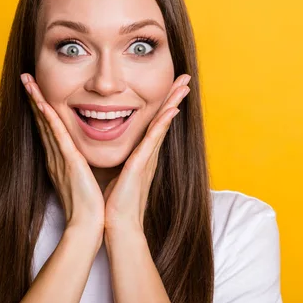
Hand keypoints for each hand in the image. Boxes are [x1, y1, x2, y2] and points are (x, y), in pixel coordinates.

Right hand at [21, 73, 104, 232]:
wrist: (88, 224)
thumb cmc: (89, 205)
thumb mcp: (84, 178)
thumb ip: (82, 164)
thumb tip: (85, 155)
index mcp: (60, 159)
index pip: (49, 128)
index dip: (41, 108)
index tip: (36, 90)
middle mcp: (55, 155)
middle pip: (42, 120)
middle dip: (33, 98)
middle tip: (25, 78)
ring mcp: (59, 156)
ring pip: (45, 121)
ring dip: (36, 99)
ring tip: (27, 80)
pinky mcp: (67, 160)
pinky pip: (55, 133)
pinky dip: (47, 116)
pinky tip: (41, 101)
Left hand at [102, 74, 190, 233]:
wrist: (117, 225)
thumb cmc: (115, 202)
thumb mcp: (118, 173)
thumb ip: (121, 158)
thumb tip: (116, 148)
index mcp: (142, 154)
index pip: (154, 122)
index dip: (164, 104)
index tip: (172, 86)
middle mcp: (148, 154)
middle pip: (163, 119)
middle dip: (174, 97)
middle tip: (186, 78)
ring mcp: (147, 159)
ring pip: (162, 124)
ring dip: (173, 103)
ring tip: (184, 85)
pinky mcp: (141, 166)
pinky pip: (153, 140)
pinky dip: (162, 124)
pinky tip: (171, 110)